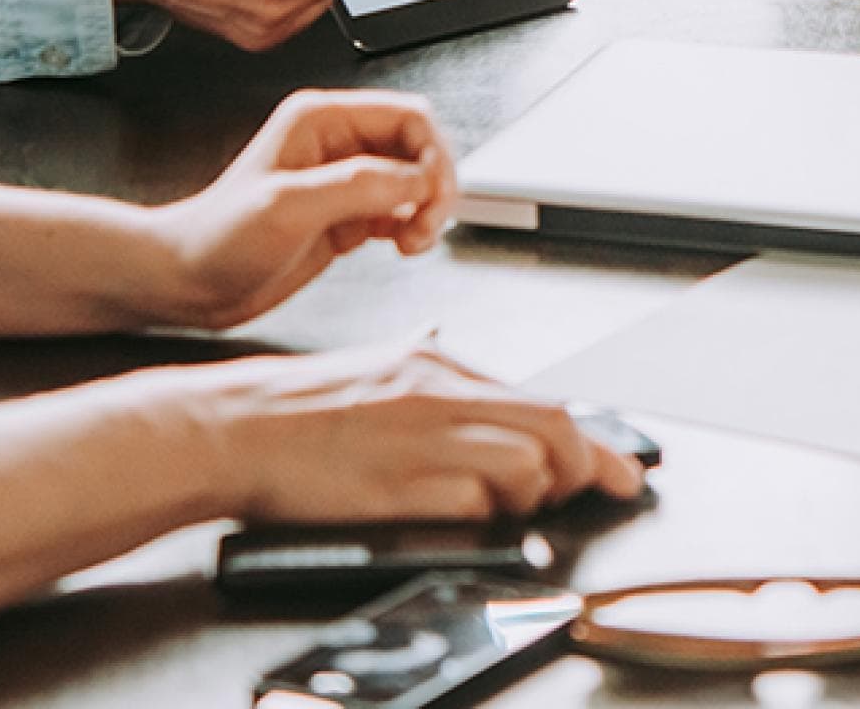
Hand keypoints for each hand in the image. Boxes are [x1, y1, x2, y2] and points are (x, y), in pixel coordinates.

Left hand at [148, 92, 458, 329]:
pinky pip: (401, 209)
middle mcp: (339, 143)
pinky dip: (413, 226)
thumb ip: (358, 186)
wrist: (187, 283)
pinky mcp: (347, 214)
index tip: (432, 195)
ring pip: (416, 179)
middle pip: (420, 147)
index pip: (408, 116)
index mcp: (323, 120)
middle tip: (427, 224)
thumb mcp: (289, 206)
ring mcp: (344, 180)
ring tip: (413, 241)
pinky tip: (401, 245)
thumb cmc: (219, 239)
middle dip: (435, 185)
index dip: (432, 153)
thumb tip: (418, 180)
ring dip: (428, 209)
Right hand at [198, 338, 647, 522]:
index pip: (543, 399)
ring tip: (508, 509)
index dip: (595, 441)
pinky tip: (465, 518)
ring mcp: (422, 438)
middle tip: (591, 491)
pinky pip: (473, 504)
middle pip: (554, 426)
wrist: (236, 426)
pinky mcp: (398, 485)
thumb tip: (447, 341)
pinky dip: (484, 517)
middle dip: (586, 468)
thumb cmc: (301, 406)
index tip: (623, 467)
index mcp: (440, 363)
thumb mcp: (378, 363)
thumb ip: (426, 359)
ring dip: (532, 496)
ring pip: (526, 463)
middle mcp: (441, 394)